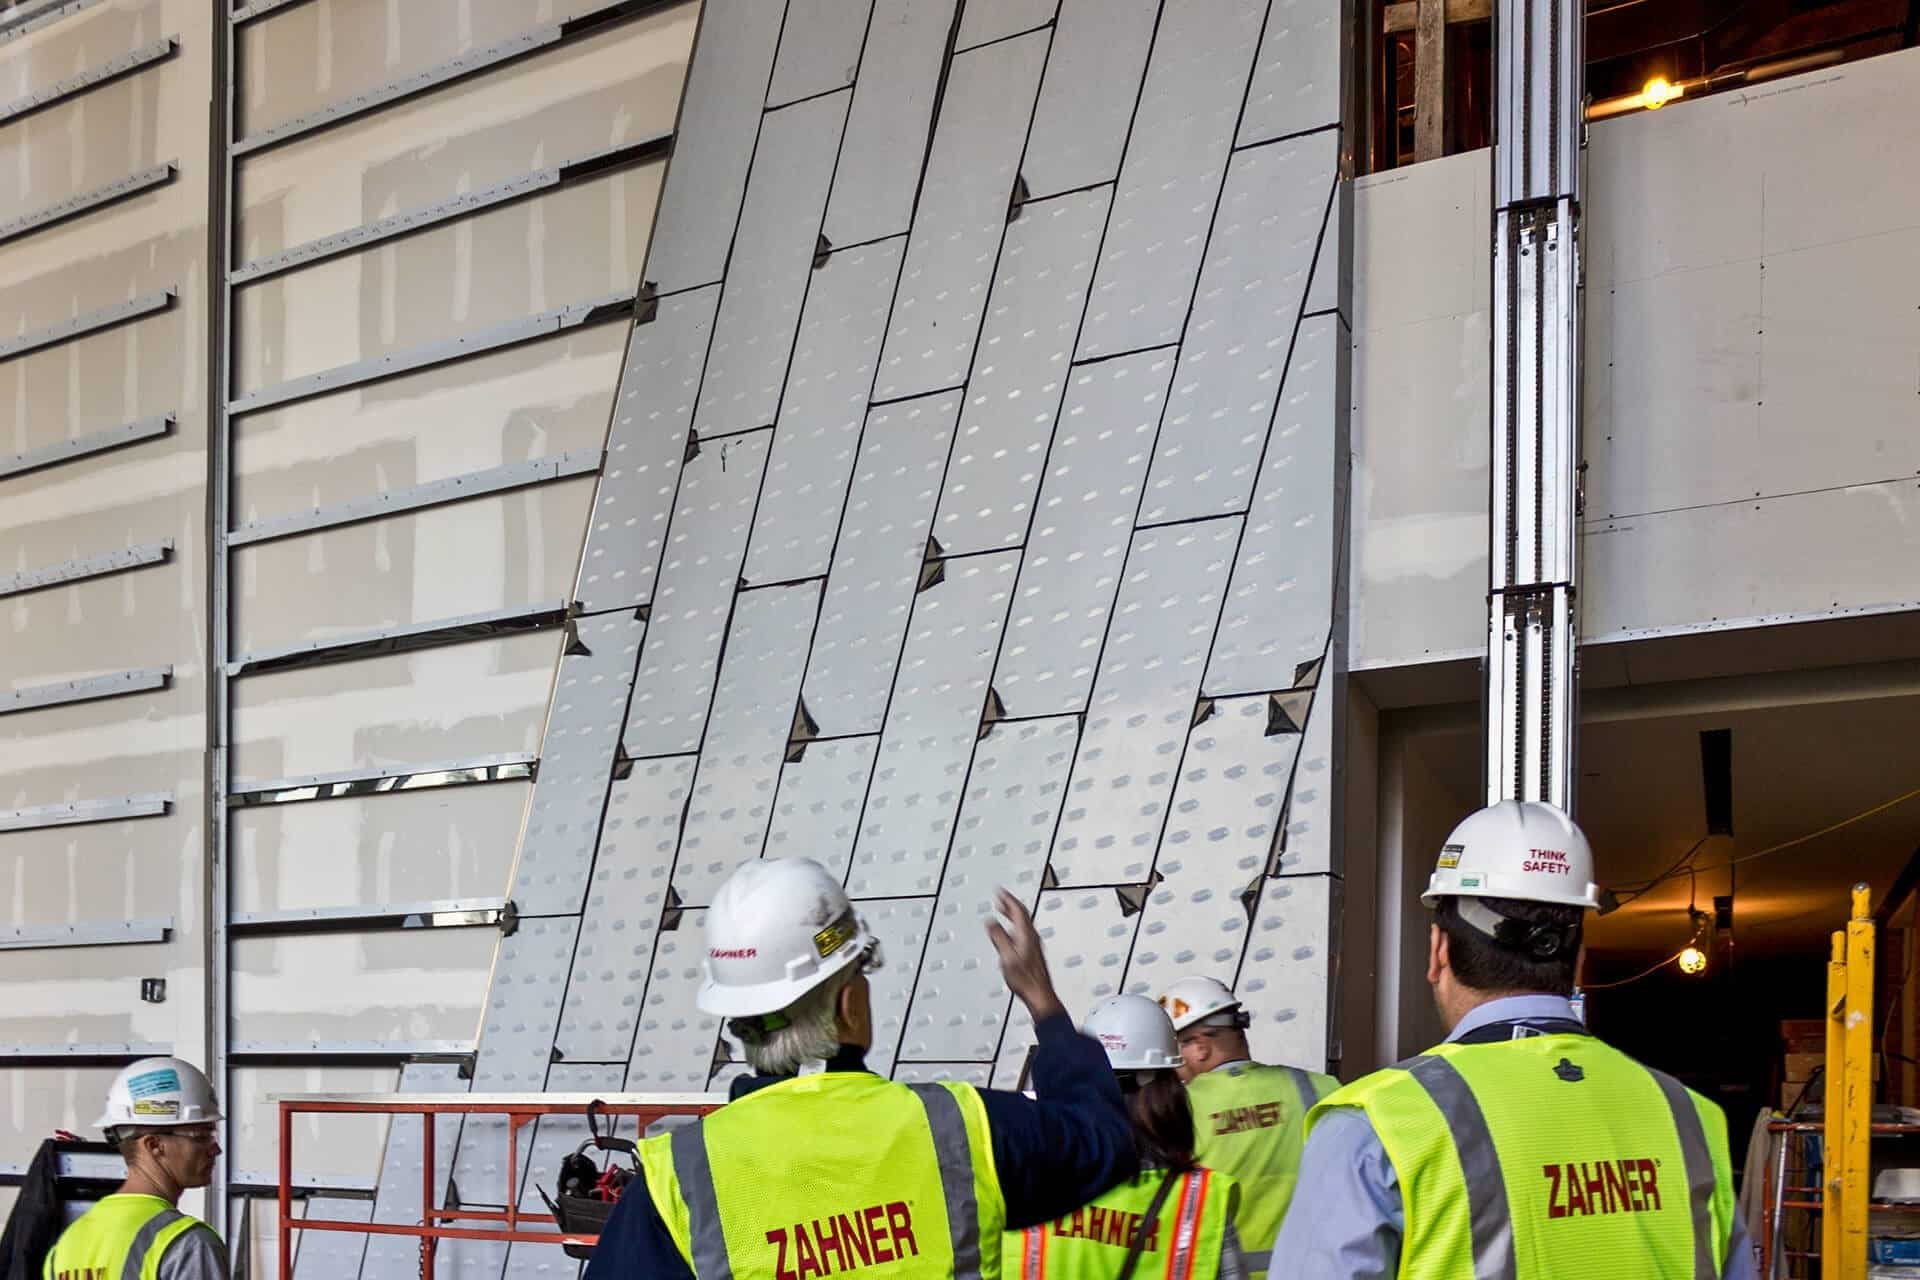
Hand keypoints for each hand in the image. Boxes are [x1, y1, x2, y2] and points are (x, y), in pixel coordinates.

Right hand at [986, 889, 1065, 1022]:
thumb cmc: (1026, 979)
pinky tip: (1010, 932)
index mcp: (1026, 934)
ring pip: (1023, 923)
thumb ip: (998, 938)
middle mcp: (1032, 937)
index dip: (1008, 899)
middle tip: (1001, 897)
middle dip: (1010, 904)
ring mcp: (1034, 945)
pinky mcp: (1033, 953)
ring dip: (1012, 915)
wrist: (1040, 995)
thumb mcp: (1006, 957)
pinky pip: (1023, 932)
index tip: (1000, 891)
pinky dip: (1014, 926)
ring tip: (1004, 910)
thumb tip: (991, 922)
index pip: (1018, 910)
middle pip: (1022, 915)